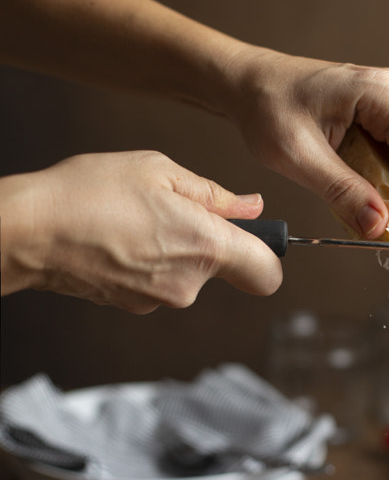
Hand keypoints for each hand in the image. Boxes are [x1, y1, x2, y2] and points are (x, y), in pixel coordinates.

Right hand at [0, 151, 282, 311]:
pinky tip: (119, 238)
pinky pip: (159, 282)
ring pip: (188, 274)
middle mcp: (189, 284)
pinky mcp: (134, 307)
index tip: (256, 236)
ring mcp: (160, 300)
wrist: (29, 232)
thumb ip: (213, 194)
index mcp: (205, 246)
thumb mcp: (158, 171)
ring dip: (174, 248)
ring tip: (136, 220)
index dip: (268, 254)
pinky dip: (149, 262)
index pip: (268, 273)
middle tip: (170, 208)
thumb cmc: (88, 193)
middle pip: (224, 269)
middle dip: (207, 240)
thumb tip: (251, 206)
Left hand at [226, 47, 388, 241]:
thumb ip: (341, 192)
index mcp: (378, 92)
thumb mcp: (298, 155)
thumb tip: (378, 226)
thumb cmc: (267, 105)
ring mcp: (388, 105)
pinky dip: (384, 187)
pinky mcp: (379, 119)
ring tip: (373, 222)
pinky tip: (364, 204)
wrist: (248, 84)